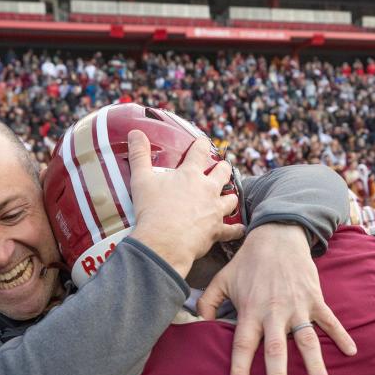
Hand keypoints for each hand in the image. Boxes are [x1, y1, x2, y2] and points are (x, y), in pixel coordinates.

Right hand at [128, 130, 242, 275]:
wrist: (164, 242)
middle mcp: (207, 189)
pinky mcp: (216, 230)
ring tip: (230, 197)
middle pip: (222, 173)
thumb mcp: (141, 179)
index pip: (199, 152)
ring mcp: (214, 210)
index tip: (203, 142)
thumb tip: (135, 133)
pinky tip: (239, 229)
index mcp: (189, 174)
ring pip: (230, 199)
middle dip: (223, 168)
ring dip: (230, 197)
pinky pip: (231, 230)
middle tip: (223, 167)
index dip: (202, 144)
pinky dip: (236, 230)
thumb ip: (139, 155)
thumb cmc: (152, 210)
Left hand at [197, 223, 355, 374]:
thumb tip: (197, 326)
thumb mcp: (222, 280)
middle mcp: (274, 312)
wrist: (277, 235)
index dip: (240, 366)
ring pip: (307, 339)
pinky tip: (351, 353)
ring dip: (315, 363)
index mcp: (250, 310)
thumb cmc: (248, 262)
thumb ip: (208, 304)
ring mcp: (298, 306)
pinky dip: (341, 336)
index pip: (243, 343)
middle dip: (277, 374)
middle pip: (276, 347)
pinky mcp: (315, 299)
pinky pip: (330, 321)